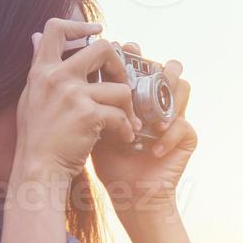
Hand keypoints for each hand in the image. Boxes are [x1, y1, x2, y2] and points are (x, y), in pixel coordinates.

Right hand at [13, 19, 138, 180]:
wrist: (37, 170)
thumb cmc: (36, 137)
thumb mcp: (30, 95)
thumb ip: (38, 66)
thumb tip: (35, 35)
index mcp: (41, 71)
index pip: (54, 28)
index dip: (79, 24)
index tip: (97, 29)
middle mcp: (57, 77)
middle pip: (101, 48)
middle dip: (119, 64)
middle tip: (120, 83)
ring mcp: (73, 95)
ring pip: (120, 87)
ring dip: (128, 106)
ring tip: (126, 120)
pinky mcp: (89, 115)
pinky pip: (121, 115)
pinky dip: (126, 128)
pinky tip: (124, 137)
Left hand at [91, 43, 194, 219]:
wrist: (129, 194)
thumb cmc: (109, 160)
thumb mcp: (92, 123)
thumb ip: (83, 93)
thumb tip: (56, 56)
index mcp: (138, 95)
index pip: (139, 64)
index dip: (133, 53)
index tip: (120, 48)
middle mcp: (158, 101)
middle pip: (166, 67)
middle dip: (156, 64)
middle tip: (143, 66)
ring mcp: (175, 116)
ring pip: (183, 87)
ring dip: (169, 93)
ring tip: (154, 109)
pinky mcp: (187, 136)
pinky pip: (183, 125)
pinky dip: (167, 137)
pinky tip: (152, 149)